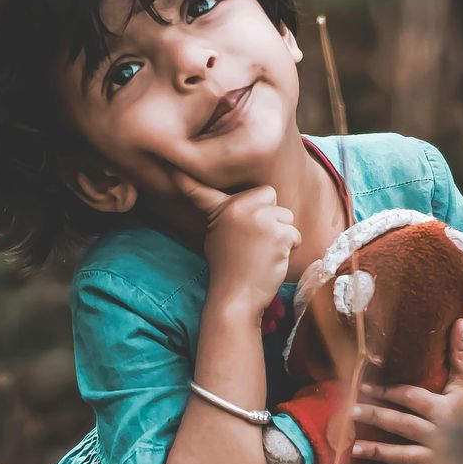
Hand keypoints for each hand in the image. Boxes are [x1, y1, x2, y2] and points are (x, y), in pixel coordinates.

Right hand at [170, 170, 298, 311]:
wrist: (237, 297)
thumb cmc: (229, 269)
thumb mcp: (216, 236)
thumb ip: (227, 215)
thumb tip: (241, 203)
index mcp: (222, 208)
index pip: (200, 189)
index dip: (181, 178)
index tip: (168, 167)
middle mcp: (240, 208)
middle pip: (268, 194)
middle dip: (268, 214)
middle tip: (254, 240)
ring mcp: (260, 219)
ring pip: (286, 215)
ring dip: (281, 234)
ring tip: (262, 252)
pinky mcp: (278, 234)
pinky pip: (294, 234)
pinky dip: (289, 248)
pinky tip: (272, 260)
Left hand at [348, 319, 462, 463]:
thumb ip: (461, 350)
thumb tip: (458, 320)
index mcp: (443, 408)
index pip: (409, 397)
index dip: (385, 392)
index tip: (363, 387)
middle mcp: (439, 433)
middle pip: (401, 425)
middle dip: (374, 418)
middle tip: (349, 413)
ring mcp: (440, 457)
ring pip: (404, 456)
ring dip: (378, 452)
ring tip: (353, 449)